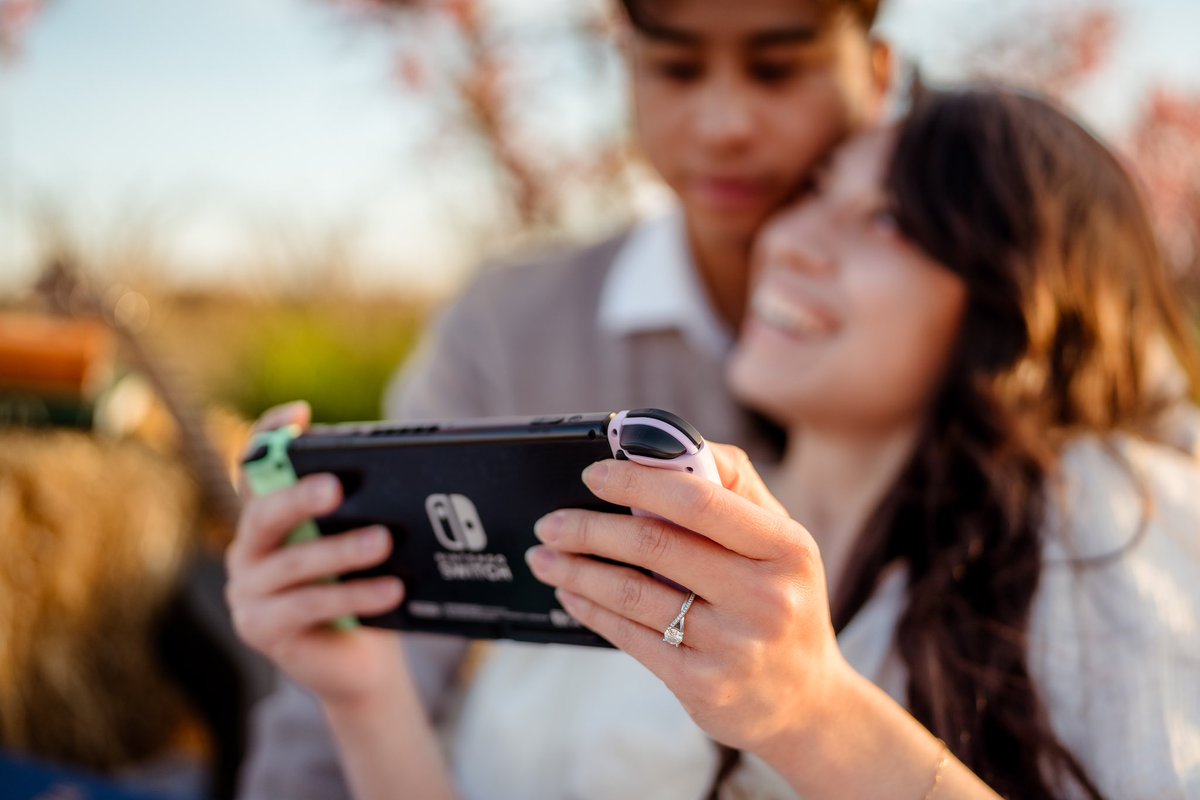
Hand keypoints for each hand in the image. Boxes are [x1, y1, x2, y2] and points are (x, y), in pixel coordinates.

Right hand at [225, 401, 406, 706]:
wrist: (363, 663)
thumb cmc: (365, 589)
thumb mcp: (362, 544)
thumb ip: (362, 511)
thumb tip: (400, 477)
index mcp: (269, 517)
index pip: (256, 467)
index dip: (270, 437)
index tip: (299, 415)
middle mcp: (248, 549)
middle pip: (264, 513)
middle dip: (300, 497)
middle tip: (337, 488)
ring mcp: (248, 591)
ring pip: (292, 563)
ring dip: (341, 551)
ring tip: (384, 542)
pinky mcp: (259, 628)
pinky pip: (305, 606)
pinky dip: (352, 594)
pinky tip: (390, 590)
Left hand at [525, 442, 852, 758]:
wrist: (808, 702)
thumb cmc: (782, 598)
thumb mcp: (780, 542)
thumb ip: (730, 487)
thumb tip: (661, 445)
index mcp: (786, 547)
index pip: (700, 500)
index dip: (638, 481)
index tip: (593, 474)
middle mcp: (765, 597)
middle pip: (656, 545)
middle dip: (590, 528)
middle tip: (550, 522)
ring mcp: (734, 646)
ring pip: (633, 594)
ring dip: (576, 570)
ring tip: (544, 556)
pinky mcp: (704, 686)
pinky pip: (631, 637)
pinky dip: (591, 610)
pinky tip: (570, 593)